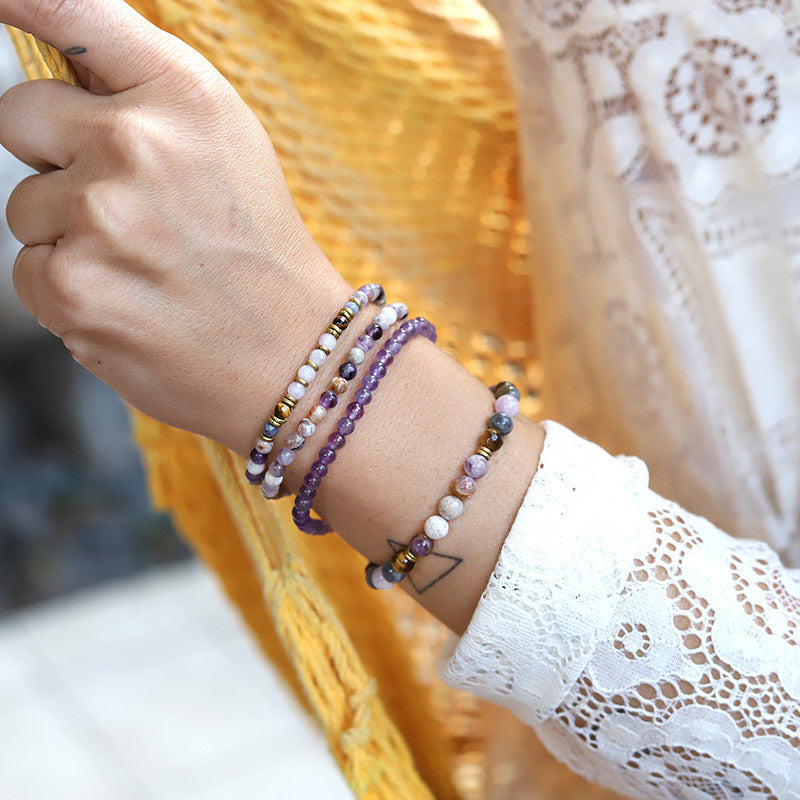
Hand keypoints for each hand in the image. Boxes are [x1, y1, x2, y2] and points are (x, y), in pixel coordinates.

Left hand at [0, 0, 348, 453]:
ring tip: (148, 271)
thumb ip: (145, 93)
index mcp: (184, 95)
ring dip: (71, 238)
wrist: (295, 357)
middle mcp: (137, 143)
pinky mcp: (73, 289)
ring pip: (26, 208)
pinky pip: (29, 271)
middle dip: (56, 158)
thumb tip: (62, 65)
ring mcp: (100, 218)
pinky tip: (133, 305)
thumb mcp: (227, 145)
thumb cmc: (260, 252)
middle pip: (19, 115)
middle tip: (128, 207)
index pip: (69, 7)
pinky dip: (71, 293)